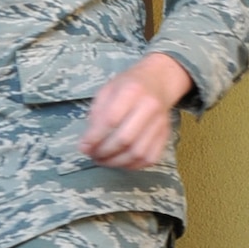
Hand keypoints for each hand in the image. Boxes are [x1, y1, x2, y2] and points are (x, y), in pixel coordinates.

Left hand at [81, 52, 193, 169]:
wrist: (158, 82)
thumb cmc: (127, 87)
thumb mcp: (106, 91)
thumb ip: (95, 116)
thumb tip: (86, 145)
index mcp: (132, 91)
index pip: (111, 119)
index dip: (94, 138)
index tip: (83, 147)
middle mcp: (150, 107)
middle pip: (125, 139)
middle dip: (103, 152)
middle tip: (92, 155)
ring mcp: (160, 122)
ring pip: (137, 152)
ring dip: (116, 162)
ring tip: (103, 160)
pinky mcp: (166, 135)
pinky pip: (150, 158)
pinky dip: (132, 165)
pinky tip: (120, 161)